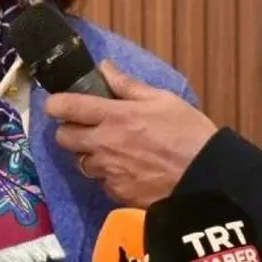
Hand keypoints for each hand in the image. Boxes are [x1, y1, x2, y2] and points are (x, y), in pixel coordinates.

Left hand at [43, 60, 217, 207]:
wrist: (206, 179)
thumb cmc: (189, 133)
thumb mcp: (163, 100)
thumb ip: (128, 85)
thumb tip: (104, 67)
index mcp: (114, 116)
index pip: (66, 107)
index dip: (55, 104)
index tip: (58, 104)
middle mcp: (104, 144)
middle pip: (63, 138)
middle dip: (70, 130)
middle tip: (87, 127)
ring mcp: (109, 172)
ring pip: (82, 162)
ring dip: (90, 155)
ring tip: (112, 151)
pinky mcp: (117, 193)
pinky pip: (102, 182)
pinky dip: (109, 176)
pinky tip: (128, 170)